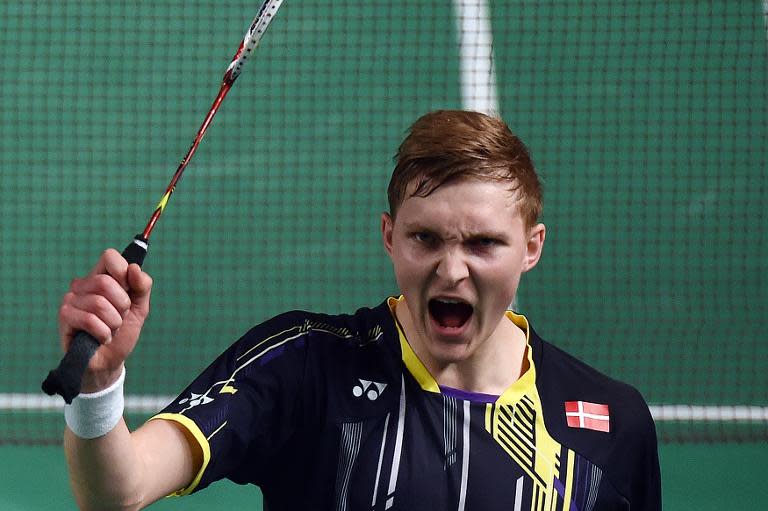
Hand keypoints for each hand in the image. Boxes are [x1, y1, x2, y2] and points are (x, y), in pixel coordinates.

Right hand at [58, 249, 152, 391]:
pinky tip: (102, 338)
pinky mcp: (64, 318)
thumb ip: (142, 286)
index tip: (128, 291)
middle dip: (121, 305)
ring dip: (113, 322)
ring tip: (110, 329)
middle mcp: (82, 285)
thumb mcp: (140, 308)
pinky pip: (89, 320)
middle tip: (120, 317)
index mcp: (101, 277)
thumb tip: (134, 268)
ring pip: (98, 303)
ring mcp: (70, 300)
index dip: (123, 272)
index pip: (109, 256)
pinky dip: (103, 333)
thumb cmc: (122, 331)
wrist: (110, 361)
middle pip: (105, 282)